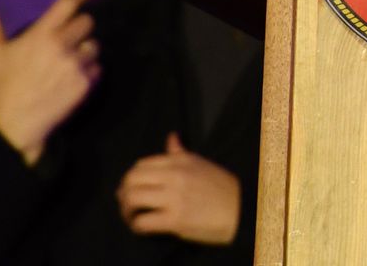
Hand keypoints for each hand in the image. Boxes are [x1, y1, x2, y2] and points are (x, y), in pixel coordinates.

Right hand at [0, 0, 104, 165]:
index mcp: (40, 34)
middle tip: (64, 44)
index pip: (69, 3)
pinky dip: (89, 73)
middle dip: (79, 30)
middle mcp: (61, 46)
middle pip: (88, 22)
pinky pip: (98, 68)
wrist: (13, 126)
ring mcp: (75, 65)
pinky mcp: (86, 84)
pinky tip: (69, 82)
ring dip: (84, 52)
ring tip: (64, 67)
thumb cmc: (3, 85)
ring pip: (94, 46)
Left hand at [116, 132, 241, 245]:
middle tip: (127, 204)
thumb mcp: (202, 164)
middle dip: (123, 193)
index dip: (130, 179)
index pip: (141, 164)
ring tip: (132, 217)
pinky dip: (137, 226)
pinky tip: (142, 228)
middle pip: (131, 179)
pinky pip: (143, 222)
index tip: (131, 189)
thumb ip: (181, 153)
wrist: (243, 210)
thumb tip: (171, 137)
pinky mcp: (176, 220)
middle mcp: (174, 176)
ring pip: (132, 199)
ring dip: (126, 211)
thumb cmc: (223, 188)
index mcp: (180, 161)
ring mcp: (174, 197)